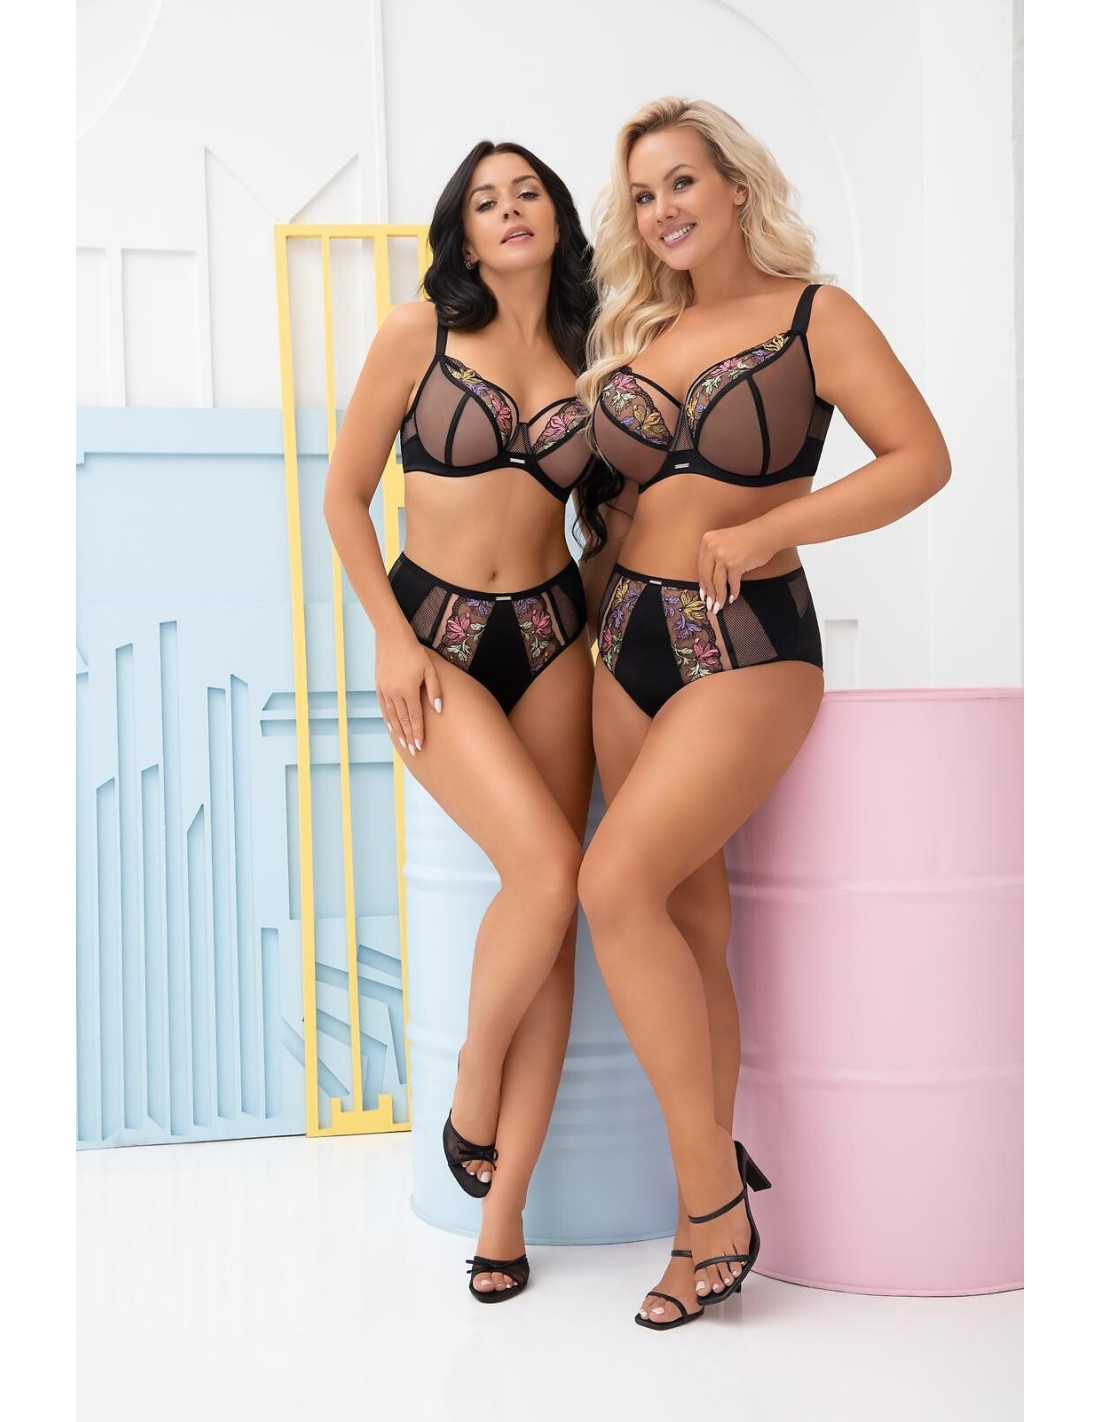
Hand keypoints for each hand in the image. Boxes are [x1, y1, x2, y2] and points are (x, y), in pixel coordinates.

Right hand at [376, 633, 442, 755]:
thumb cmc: (415, 653)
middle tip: (414, 751)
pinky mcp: (379, 687)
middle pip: (403, 721)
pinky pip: (384, 708)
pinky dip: (388, 719)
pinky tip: (391, 727)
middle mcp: (395, 693)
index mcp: (409, 690)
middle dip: (409, 737)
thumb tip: (438, 709)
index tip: (420, 746)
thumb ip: (435, 690)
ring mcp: (385, 691)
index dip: (418, 733)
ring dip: (398, 732)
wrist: (392, 638)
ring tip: (403, 744)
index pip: (415, 718)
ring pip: (392, 716)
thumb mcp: (430, 670)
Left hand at [697, 521, 776, 609]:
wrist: (766, 533)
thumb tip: (709, 582)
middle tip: (711, 605)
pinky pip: (732, 583)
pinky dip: (733, 592)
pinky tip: (733, 598)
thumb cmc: (748, 538)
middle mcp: (712, 547)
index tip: (703, 594)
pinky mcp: (735, 564)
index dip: (702, 583)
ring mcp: (723, 556)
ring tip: (720, 606)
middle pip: (707, 576)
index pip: (701, 567)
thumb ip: (714, 555)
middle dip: (709, 594)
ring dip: (719, 597)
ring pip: (718, 582)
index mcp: (707, 540)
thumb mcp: (724, 541)